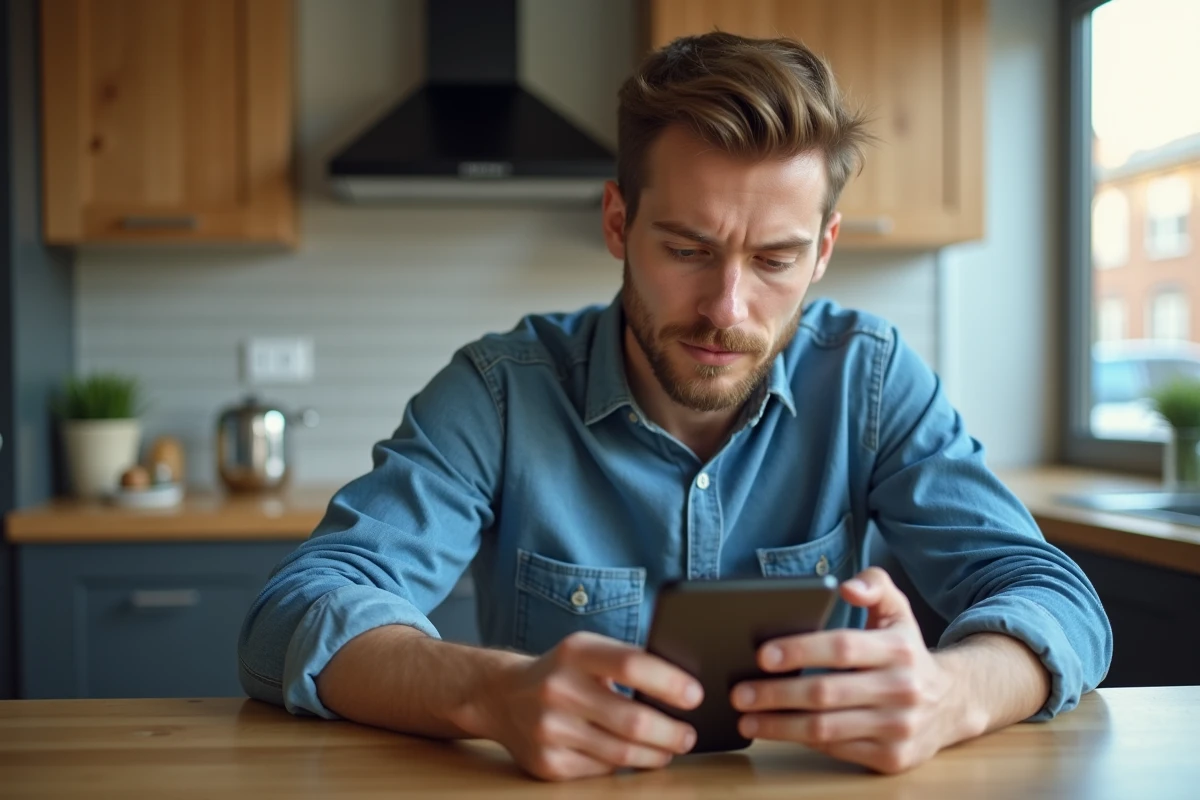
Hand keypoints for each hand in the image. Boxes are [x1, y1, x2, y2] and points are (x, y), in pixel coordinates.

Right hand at [466, 631, 702, 780]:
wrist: (503, 697)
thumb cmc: (561, 671)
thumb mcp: (586, 651)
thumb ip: (626, 662)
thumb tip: (682, 688)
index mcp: (575, 652)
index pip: (632, 664)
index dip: (669, 682)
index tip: (695, 696)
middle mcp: (558, 689)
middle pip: (632, 719)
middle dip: (671, 731)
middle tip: (689, 734)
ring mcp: (550, 730)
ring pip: (621, 753)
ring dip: (655, 754)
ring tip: (670, 748)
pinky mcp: (548, 763)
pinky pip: (601, 771)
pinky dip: (624, 766)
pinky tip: (634, 756)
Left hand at [730, 567, 984, 773]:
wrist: (954, 701)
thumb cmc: (907, 651)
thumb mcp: (898, 610)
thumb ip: (875, 584)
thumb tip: (847, 586)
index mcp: (899, 649)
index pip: (842, 648)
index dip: (800, 651)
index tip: (761, 655)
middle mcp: (902, 690)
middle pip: (826, 693)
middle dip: (775, 694)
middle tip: (739, 693)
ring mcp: (898, 728)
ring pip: (826, 729)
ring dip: (779, 726)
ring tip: (747, 719)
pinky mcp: (892, 758)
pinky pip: (836, 749)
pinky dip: (802, 741)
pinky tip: (778, 731)